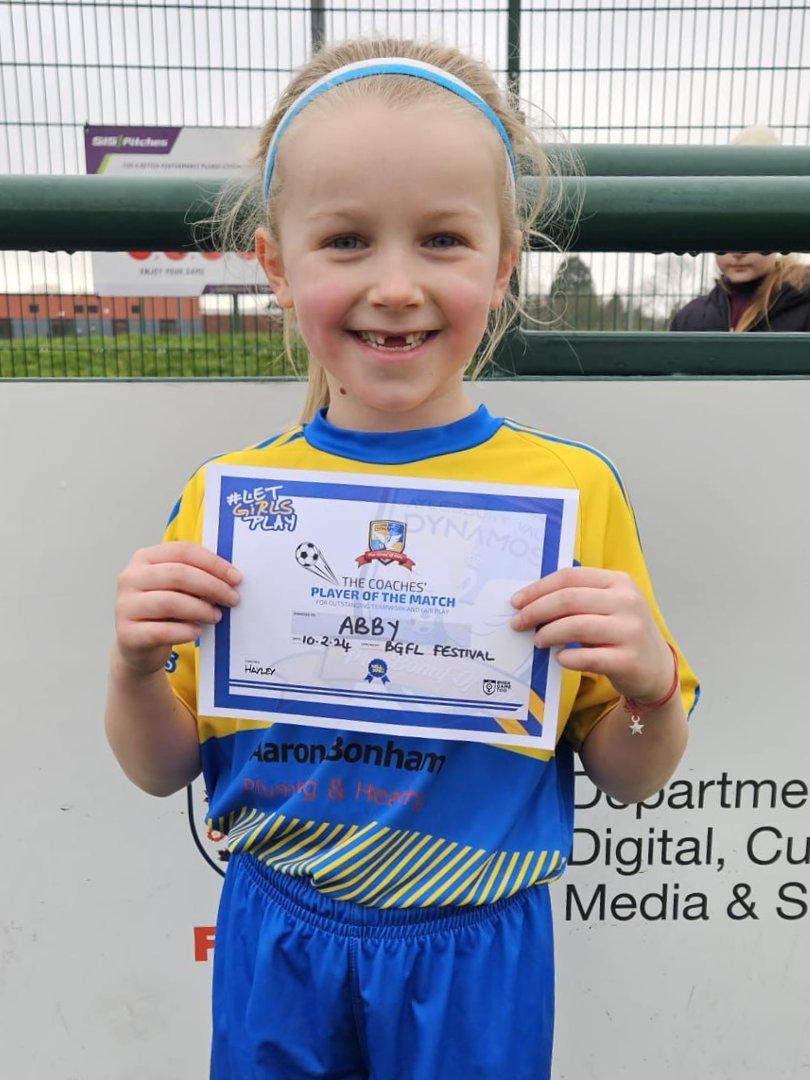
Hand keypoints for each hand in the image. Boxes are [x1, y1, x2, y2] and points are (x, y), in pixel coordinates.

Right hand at [114, 542, 240, 676]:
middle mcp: (130, 578)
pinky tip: (198, 631)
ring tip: (216, 616)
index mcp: (144, 558)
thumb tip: (231, 577)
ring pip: (170, 602)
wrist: (138, 646)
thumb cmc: (163, 611)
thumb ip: (196, 575)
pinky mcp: (127, 634)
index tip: (236, 577)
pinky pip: (162, 631)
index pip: (182, 551)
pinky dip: (186, 631)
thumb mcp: (176, 587)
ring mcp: (125, 606)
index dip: (213, 563)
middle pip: (177, 574)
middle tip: (232, 598)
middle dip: (212, 586)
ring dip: (200, 609)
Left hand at [510, 566, 672, 702]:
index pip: (570, 577)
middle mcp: (628, 602)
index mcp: (619, 582)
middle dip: (536, 611)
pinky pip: (588, 657)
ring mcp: (631, 631)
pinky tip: (560, 658)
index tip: (517, 601)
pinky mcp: (629, 660)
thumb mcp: (608, 606)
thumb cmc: (622, 633)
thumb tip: (530, 601)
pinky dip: (567, 657)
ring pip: (576, 626)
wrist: (656, 668)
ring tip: (538, 641)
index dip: (538, 588)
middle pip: (569, 599)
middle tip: (519, 623)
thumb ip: (578, 598)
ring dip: (548, 634)